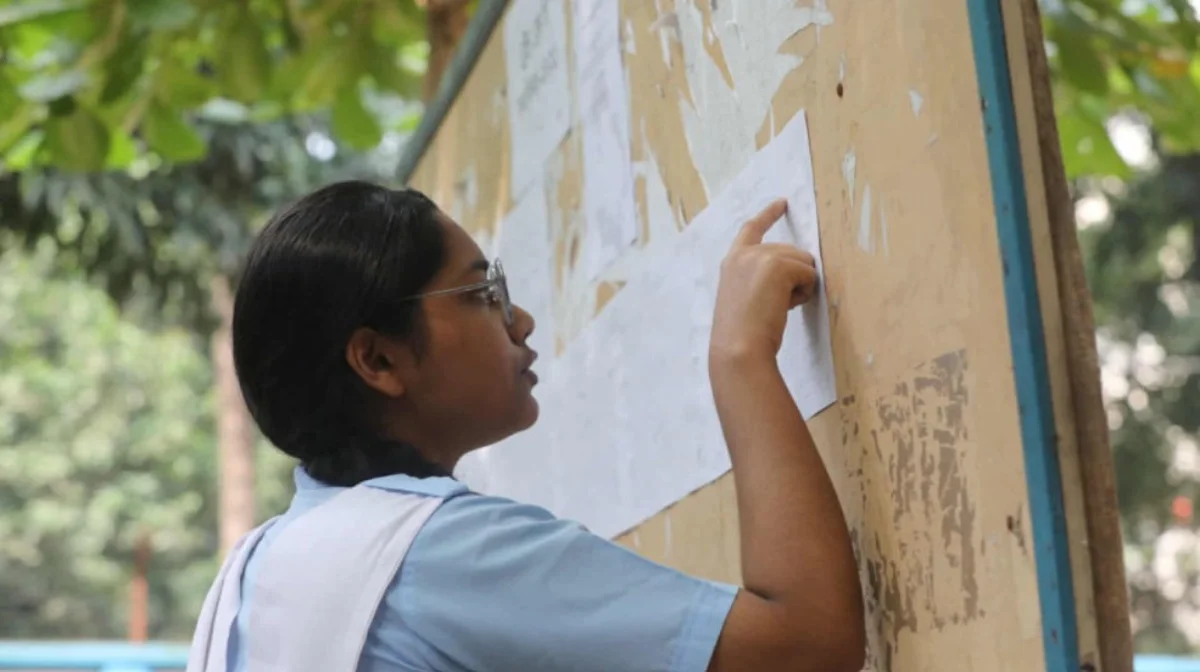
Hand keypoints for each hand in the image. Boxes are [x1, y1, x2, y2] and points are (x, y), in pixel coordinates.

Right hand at [710, 199, 818, 364]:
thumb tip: (796, 271)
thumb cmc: (743, 334)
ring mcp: (761, 256)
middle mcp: (746, 253)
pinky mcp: (779, 265)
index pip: (752, 229)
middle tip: (775, 305)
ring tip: (777, 307)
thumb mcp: (746, 296)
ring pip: (803, 261)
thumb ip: (760, 278)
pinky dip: (804, 292)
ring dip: (799, 286)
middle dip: (794, 277)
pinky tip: (785, 307)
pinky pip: (809, 273)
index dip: (769, 215)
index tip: (782, 203)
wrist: (739, 347)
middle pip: (791, 251)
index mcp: (733, 262)